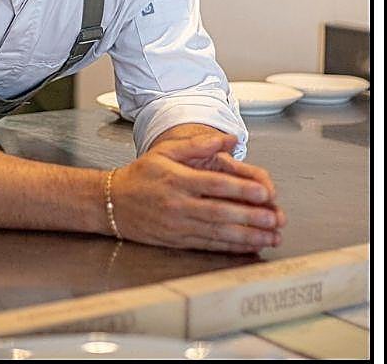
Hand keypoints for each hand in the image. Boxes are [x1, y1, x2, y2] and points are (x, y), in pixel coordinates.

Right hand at [110, 133, 285, 252]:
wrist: (111, 203)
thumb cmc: (142, 174)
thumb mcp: (166, 150)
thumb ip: (199, 143)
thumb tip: (229, 138)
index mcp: (179, 180)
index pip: (216, 185)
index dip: (241, 189)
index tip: (264, 192)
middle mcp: (179, 205)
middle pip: (220, 213)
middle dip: (251, 217)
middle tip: (275, 219)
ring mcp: (178, 226)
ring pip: (217, 233)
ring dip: (246, 237)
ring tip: (269, 237)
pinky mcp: (177, 241)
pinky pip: (208, 245)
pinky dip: (230, 248)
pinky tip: (248, 247)